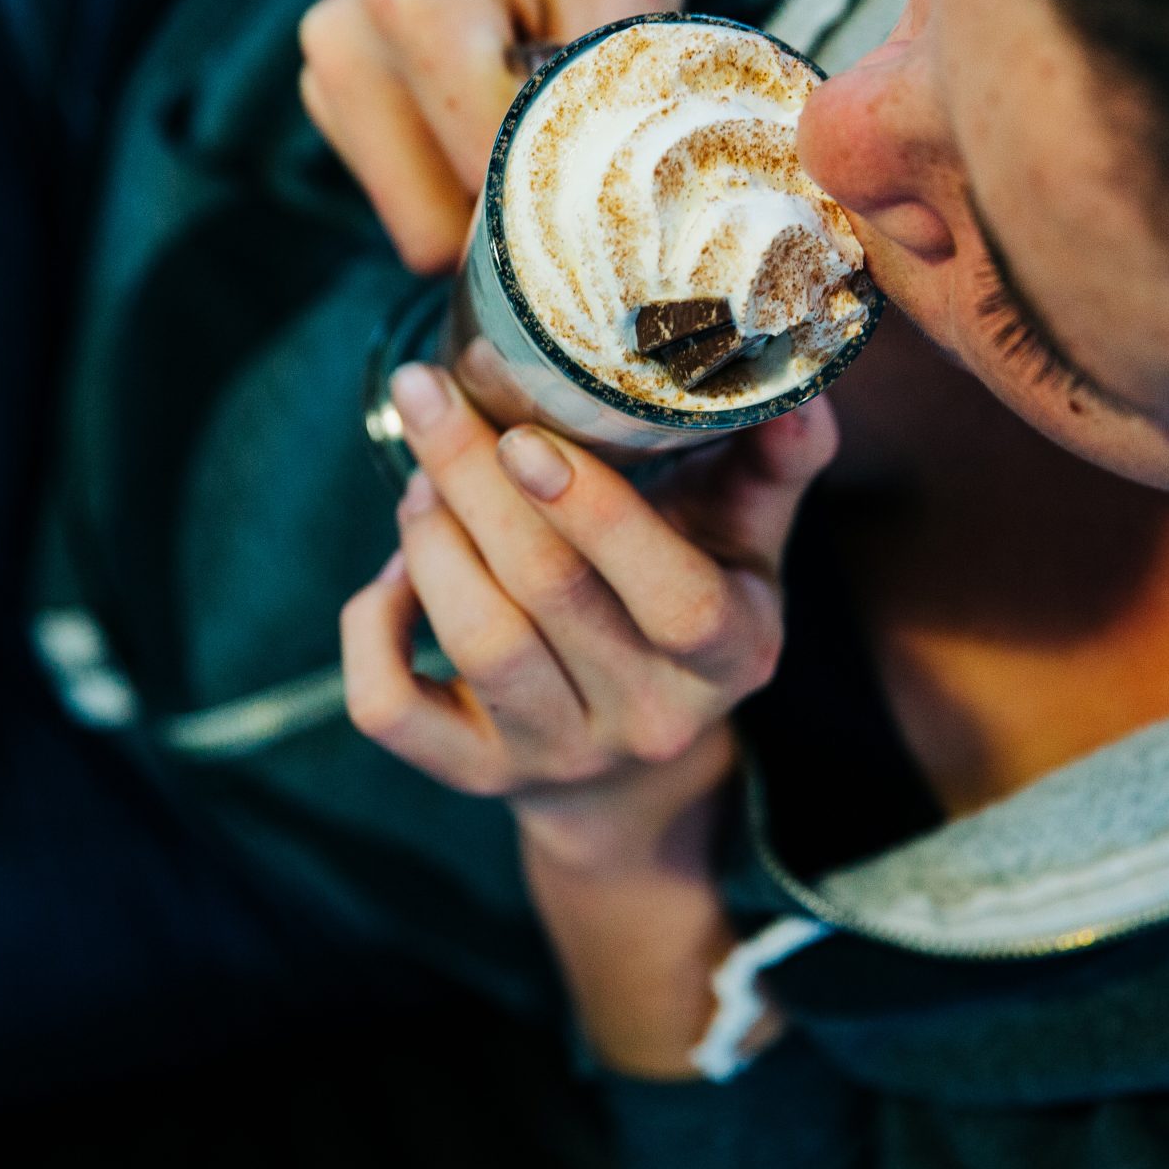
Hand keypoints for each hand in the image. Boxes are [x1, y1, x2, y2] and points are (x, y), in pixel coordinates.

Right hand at [299, 0, 686, 272]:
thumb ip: (612, 97)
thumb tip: (598, 221)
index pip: (484, 168)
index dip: (559, 183)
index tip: (608, 143)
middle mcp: (345, 38)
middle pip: (433, 227)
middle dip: (514, 207)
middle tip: (569, 135)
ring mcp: (327, 79)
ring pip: (418, 233)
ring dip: (487, 205)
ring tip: (527, 119)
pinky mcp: (332, 112)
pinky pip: (411, 215)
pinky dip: (461, 193)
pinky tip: (488, 121)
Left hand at [339, 364, 838, 870]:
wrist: (631, 772)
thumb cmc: (686, 608)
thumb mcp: (746, 545)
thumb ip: (771, 466)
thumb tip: (798, 393)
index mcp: (732, 651)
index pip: (676, 598)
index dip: (597, 516)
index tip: (526, 433)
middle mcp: (652, 717)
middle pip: (550, 591)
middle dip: (475, 477)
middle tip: (429, 394)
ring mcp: (560, 752)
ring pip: (479, 640)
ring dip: (433, 538)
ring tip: (424, 478)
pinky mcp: (476, 774)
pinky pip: (393, 710)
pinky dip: (371, 629)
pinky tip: (394, 573)